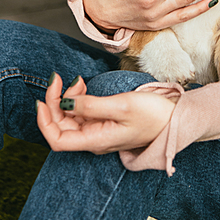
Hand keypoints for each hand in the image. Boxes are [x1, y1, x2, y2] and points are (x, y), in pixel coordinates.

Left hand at [37, 73, 175, 153]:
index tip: (42, 98)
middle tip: (60, 78)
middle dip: (55, 102)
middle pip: (61, 126)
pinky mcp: (106, 123)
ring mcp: (100, 132)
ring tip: (77, 81)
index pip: (57, 139)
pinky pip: (83, 113)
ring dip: (67, 98)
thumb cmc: (154, 115)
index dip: (44, 121)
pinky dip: (78, 99)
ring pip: (71, 118)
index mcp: (96, 141)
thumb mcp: (122, 105)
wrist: (177, 119)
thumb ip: (91, 105)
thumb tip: (65, 103)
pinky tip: (83, 87)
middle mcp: (94, 139)